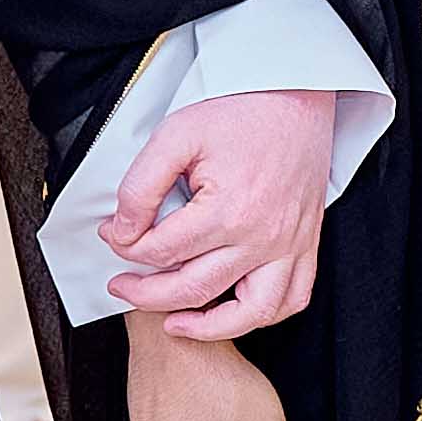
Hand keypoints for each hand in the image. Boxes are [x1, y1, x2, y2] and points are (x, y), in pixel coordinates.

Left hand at [95, 85, 333, 341]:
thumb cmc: (241, 110)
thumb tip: (122, 230)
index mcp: (229, 210)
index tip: (114, 235)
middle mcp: (263, 236)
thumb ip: (141, 186)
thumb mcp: (176, 135)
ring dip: (207, 326)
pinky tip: (232, 311)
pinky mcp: (307, 243)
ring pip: (250, 311)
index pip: (162, 250)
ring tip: (174, 321)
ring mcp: (290, 245)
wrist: (295, 94)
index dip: (126, 246)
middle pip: (194, 287)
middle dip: (146, 293)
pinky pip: (292, 299)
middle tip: (121, 286)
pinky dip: (263, 315)